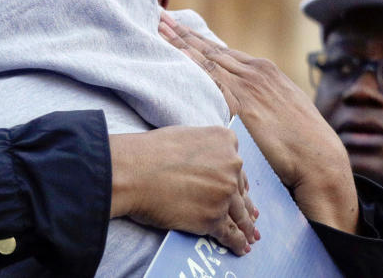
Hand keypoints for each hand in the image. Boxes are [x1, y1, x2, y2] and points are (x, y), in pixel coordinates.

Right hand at [110, 126, 258, 254]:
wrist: (131, 171)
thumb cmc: (148, 152)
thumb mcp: (185, 135)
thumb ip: (205, 148)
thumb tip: (208, 163)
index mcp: (226, 141)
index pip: (237, 166)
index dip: (237, 181)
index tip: (240, 192)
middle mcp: (231, 166)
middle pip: (241, 190)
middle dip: (245, 204)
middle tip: (251, 216)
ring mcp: (224, 193)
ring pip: (240, 214)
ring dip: (246, 227)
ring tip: (250, 236)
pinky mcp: (213, 218)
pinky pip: (230, 234)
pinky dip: (236, 243)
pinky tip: (240, 247)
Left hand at [158, 12, 358, 233]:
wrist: (320, 161)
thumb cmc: (302, 144)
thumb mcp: (282, 111)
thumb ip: (260, 100)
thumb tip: (243, 103)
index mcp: (264, 71)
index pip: (221, 50)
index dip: (196, 38)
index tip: (175, 26)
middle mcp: (256, 72)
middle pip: (209, 48)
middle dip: (182, 32)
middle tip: (157, 15)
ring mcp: (249, 85)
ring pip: (206, 57)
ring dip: (179, 41)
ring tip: (157, 25)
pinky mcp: (244, 103)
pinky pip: (210, 78)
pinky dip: (191, 62)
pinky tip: (175, 52)